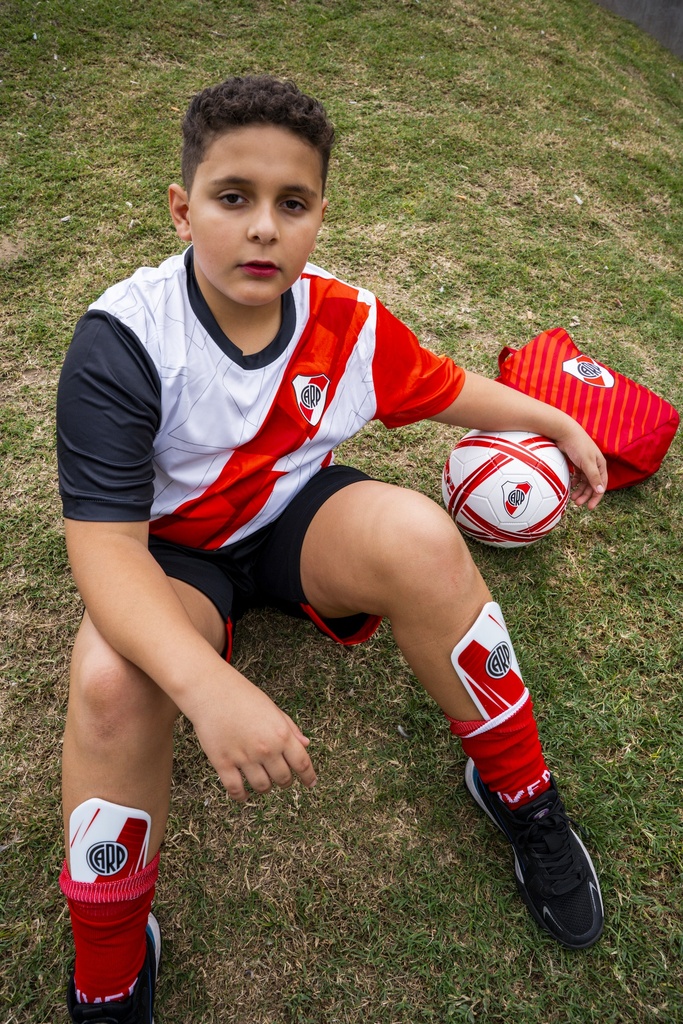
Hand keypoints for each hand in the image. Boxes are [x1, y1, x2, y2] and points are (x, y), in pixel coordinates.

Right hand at [188, 671, 317, 801]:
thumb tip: (306, 744)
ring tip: (263, 784)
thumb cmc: (243, 696)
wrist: (211, 690)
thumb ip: (290, 728)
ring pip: (262, 787)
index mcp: (281, 734)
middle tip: (282, 780)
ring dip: (266, 788)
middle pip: (283, 778)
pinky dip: (242, 796)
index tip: (310, 783)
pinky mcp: (223, 763)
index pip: (302, 763)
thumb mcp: (273, 708)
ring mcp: (244, 758)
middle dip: (285, 782)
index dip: (308, 777)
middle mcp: (266, 749)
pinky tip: (244, 795)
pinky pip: (236, 789)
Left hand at [554, 423, 607, 509]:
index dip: (596, 497)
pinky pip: (577, 476)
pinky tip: (570, 486)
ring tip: (572, 498)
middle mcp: (594, 466)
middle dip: (585, 495)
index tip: (590, 507)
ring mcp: (585, 464)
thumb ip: (593, 477)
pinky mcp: (577, 463)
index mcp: (600, 466)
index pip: (601, 485)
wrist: (565, 433)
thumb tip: (600, 491)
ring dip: (579, 490)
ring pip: (584, 481)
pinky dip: (575, 482)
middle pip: (592, 485)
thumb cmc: (578, 446)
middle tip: (577, 503)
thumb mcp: (587, 462)